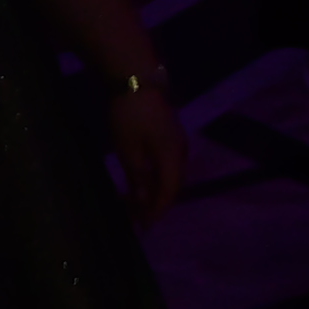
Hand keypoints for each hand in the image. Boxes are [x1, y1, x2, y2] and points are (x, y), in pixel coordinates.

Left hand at [105, 77, 190, 227]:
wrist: (136, 79)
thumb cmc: (130, 116)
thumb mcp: (128, 149)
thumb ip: (138, 177)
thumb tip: (144, 201)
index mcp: (172, 157)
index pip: (169, 192)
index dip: (158, 211)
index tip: (145, 229)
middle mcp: (181, 151)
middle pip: (173, 185)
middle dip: (156, 204)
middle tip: (138, 219)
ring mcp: (177, 141)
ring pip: (170, 174)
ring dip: (155, 190)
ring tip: (137, 202)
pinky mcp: (169, 133)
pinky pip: (167, 163)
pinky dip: (155, 176)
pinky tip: (142, 179)